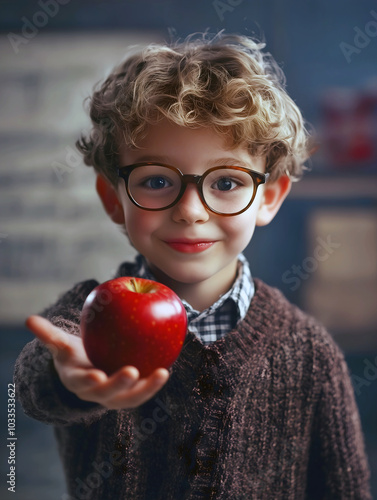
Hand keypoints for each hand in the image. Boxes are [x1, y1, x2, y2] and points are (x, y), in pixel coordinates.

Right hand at [25, 315, 169, 409]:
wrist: (88, 371)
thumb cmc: (75, 353)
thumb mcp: (61, 345)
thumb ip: (48, 334)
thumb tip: (29, 320)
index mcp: (76, 381)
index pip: (81, 381)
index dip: (88, 379)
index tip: (96, 374)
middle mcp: (95, 393)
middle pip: (107, 394)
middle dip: (119, 385)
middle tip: (132, 371)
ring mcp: (114, 397)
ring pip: (130, 398)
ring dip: (147, 389)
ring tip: (162, 373)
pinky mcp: (129, 395)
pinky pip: (143, 391)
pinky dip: (154, 384)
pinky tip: (166, 369)